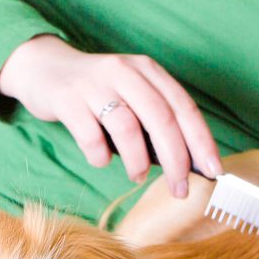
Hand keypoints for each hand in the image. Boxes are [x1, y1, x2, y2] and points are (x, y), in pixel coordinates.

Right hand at [0, 34, 222, 197]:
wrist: (43, 68)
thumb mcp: (130, 96)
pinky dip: (100, 156)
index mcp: (148, 71)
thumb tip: (187, 166)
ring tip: (137, 176)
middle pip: (161, 119)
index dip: (202, 142)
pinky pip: (90, 135)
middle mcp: (125, 72)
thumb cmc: (96, 93)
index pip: (184, 108)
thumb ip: (154, 122)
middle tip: (180, 189)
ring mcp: (95, 84)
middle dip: (176, 160)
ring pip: (127, 127)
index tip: (215, 173)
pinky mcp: (67, 98)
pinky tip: (102, 160)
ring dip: (137, 161)